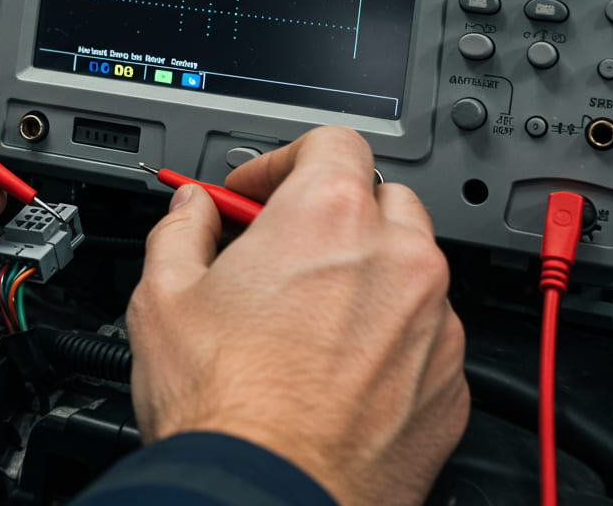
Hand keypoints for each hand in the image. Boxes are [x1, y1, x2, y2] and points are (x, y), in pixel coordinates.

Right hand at [128, 126, 467, 505]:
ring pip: (410, 270)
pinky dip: (390, 338)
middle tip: (280, 250)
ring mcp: (435, 324)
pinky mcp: (450, 383)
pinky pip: (427, 336)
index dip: (283, 160)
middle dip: (332, 215)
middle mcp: (398, 260)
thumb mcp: (162, 296)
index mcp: (329, 218)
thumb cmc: (223, 407)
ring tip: (307, 319)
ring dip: (366, 276)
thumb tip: (190, 212)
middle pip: (380, 199)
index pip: (330, 141)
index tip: (256, 191)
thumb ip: (180, 230)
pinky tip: (337, 370)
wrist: (269, 496)